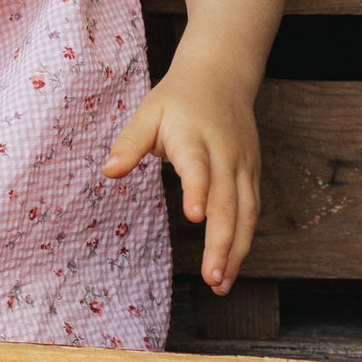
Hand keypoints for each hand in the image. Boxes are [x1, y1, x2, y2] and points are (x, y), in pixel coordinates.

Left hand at [102, 60, 259, 295]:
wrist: (221, 77)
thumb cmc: (176, 100)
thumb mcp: (147, 113)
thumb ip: (129, 143)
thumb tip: (108, 171)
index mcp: (195, 139)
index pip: (198, 167)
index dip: (198, 190)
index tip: (194, 217)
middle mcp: (225, 155)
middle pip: (228, 202)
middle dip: (221, 243)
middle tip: (211, 278)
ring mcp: (244, 166)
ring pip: (246, 214)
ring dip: (236, 251)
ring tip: (220, 284)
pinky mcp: (253, 174)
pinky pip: (251, 213)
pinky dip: (243, 241)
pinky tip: (230, 266)